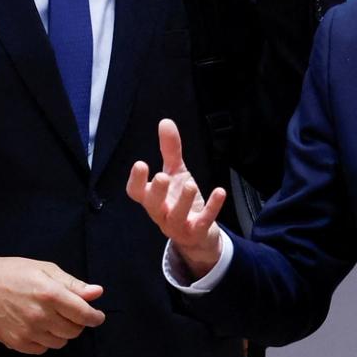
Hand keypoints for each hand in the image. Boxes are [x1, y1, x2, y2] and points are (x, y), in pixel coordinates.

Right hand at [0, 255, 104, 354]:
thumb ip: (73, 284)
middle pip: (74, 330)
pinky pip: (42, 349)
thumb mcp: (45, 269)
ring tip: (49, 317)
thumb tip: (97, 293)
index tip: (96, 316)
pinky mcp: (17, 342)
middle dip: (77, 323)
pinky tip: (36, 326)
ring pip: (60, 342)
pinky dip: (44, 340)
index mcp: (50, 293)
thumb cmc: (13, 273)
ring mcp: (28, 331)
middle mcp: (40, 315)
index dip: (95, 317)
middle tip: (68, 312)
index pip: (84, 314)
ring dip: (60, 332)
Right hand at [125, 118, 226, 278]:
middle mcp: (161, 213)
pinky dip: (212, 207)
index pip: (137, 192)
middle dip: (157, 192)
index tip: (140, 164)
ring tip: (191, 184)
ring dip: (184, 201)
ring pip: (177, 216)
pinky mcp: (197, 231)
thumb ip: (169, 149)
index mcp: (152, 198)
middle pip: (153, 205)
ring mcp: (178, 225)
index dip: (137, 180)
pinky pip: (204, 221)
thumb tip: (165, 121)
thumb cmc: (180, 200)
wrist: (198, 235)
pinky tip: (220, 191)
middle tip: (162, 176)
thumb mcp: (176, 173)